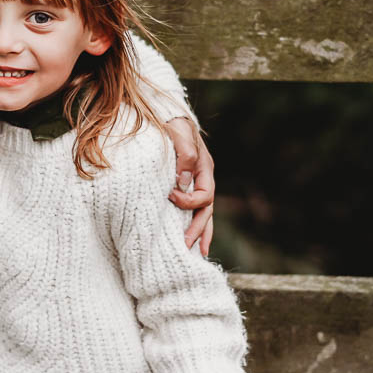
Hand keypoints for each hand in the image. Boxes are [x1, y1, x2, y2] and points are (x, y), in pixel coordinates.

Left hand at [165, 116, 214, 254]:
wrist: (167, 118)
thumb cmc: (173, 125)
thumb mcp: (180, 135)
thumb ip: (185, 156)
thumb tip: (183, 182)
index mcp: (205, 169)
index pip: (203, 195)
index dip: (188, 201)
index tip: (169, 196)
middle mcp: (203, 180)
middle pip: (205, 211)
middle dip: (197, 230)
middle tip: (186, 247)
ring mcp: (195, 185)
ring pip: (201, 215)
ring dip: (198, 234)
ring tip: (194, 254)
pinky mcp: (183, 188)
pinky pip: (191, 211)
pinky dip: (190, 226)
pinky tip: (186, 242)